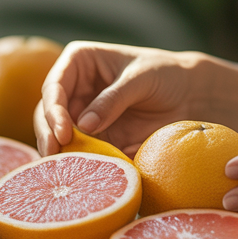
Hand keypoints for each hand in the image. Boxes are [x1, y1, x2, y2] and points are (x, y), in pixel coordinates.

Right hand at [35, 41, 204, 155]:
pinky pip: (79, 153)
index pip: (54, 85)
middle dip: (48, 135)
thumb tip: (83, 125)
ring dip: (58, 153)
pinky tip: (78, 176)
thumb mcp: (141, 79)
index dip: (52, 109)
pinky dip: (77, 164)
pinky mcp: (94, 138)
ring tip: (63, 171)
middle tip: (55, 157)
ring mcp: (81, 115)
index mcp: (79, 62)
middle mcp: (74, 89)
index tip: (63, 133)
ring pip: (57, 136)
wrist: (190, 94)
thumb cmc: (166, 74)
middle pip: (47, 114)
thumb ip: (114, 99)